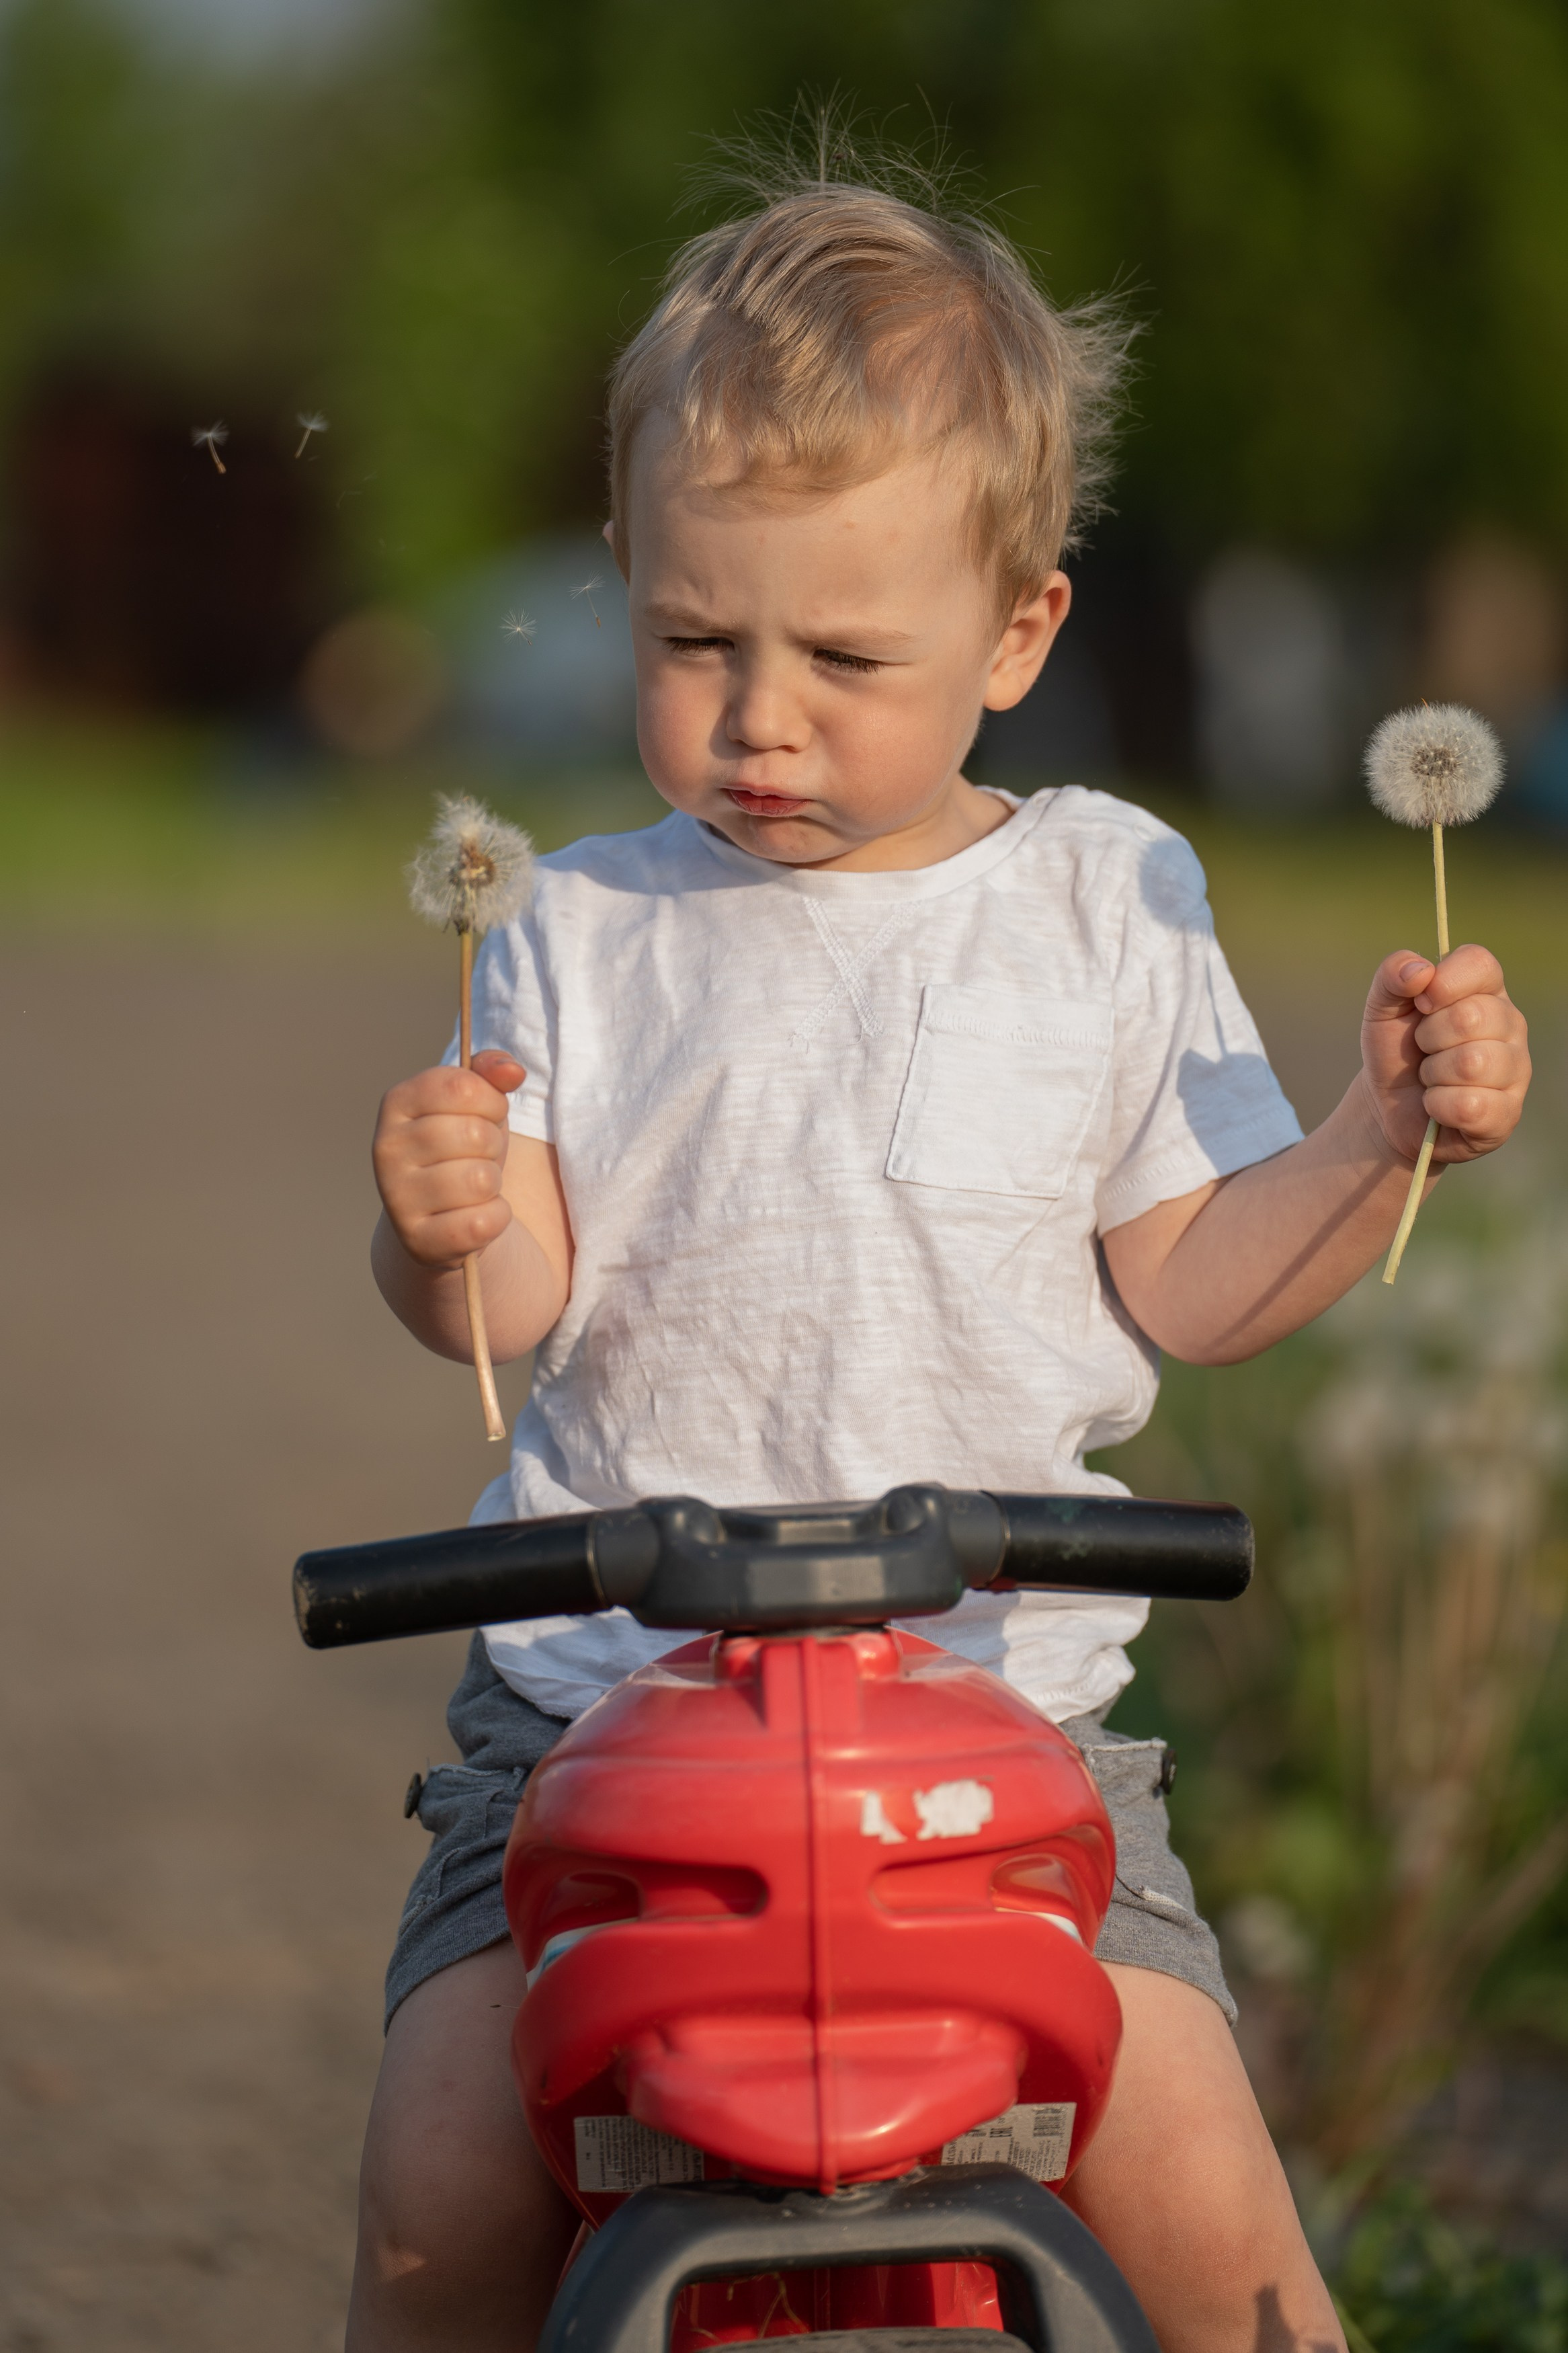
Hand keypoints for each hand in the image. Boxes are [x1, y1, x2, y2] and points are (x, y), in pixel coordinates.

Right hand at [372, 1050, 526, 1266]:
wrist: (438, 1218)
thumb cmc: (462, 1149)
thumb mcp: (477, 1104)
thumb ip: (491, 1073)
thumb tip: (512, 1071)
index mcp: (396, 1102)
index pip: (463, 1086)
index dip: (491, 1102)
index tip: (485, 1115)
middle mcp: (386, 1148)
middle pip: (475, 1135)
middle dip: (493, 1147)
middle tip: (478, 1158)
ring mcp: (397, 1197)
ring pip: (481, 1180)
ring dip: (492, 1185)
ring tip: (474, 1187)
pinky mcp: (419, 1241)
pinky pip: (483, 1222)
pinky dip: (495, 1218)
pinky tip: (475, 1216)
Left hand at [1360, 945, 1529, 1165]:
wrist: (1389, 1106)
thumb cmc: (1397, 1050)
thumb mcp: (1382, 1007)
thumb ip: (1392, 976)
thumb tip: (1419, 970)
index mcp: (1486, 990)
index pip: (1480, 964)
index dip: (1443, 983)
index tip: (1421, 1004)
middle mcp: (1511, 1025)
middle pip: (1470, 1017)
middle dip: (1428, 1037)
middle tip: (1424, 1049)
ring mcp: (1516, 1069)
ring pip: (1471, 1064)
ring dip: (1433, 1075)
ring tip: (1432, 1078)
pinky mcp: (1507, 1112)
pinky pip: (1470, 1106)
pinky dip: (1438, 1106)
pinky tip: (1439, 1105)